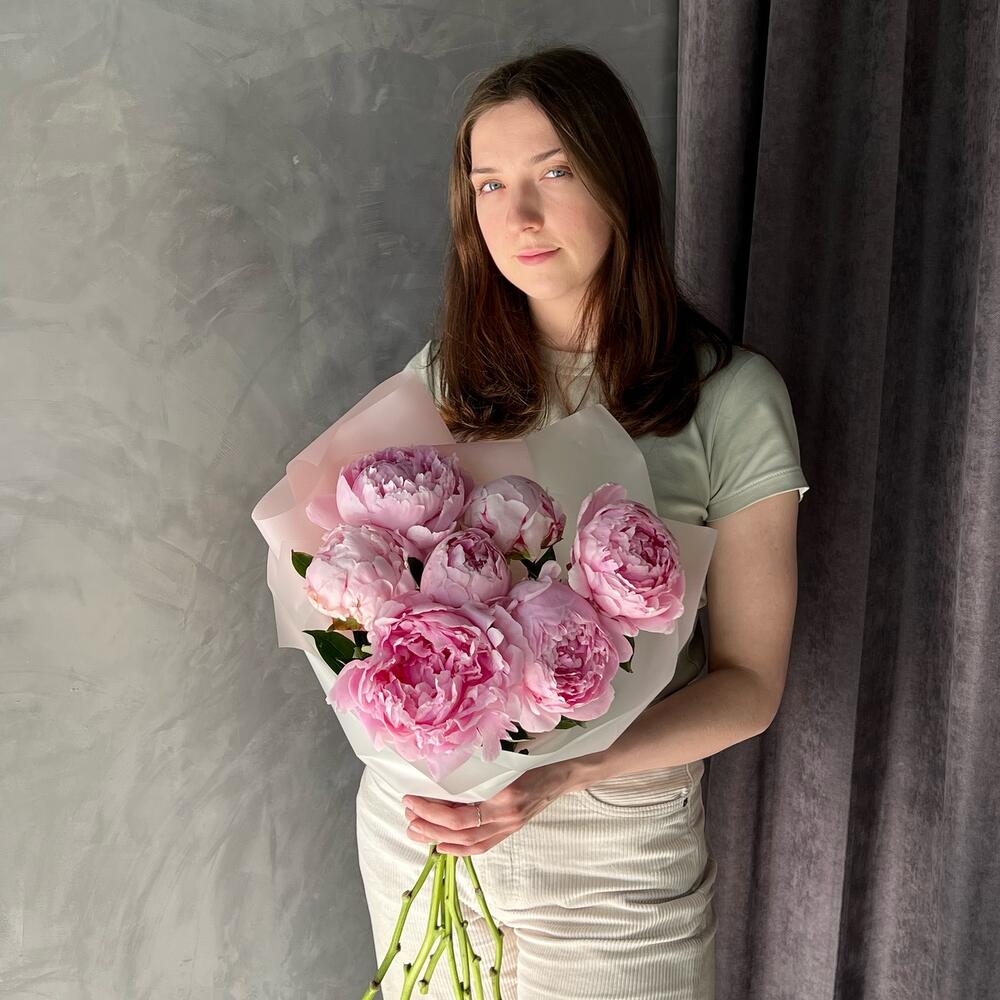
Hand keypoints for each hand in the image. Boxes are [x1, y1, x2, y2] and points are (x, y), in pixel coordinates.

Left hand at [402, 763, 570, 855]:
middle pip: (461, 832)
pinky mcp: (512, 830)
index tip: (411, 799)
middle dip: (429, 826)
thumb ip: (480, 770)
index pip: (460, 815)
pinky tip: (441, 845)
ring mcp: (510, 826)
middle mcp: (507, 816)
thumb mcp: (508, 758)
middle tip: (406, 815)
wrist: (565, 772)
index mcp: (505, 796)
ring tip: (415, 829)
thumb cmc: (537, 758)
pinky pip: (482, 846)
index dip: (431, 811)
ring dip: (438, 837)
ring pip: (469, 843)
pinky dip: (459, 849)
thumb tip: (442, 772)